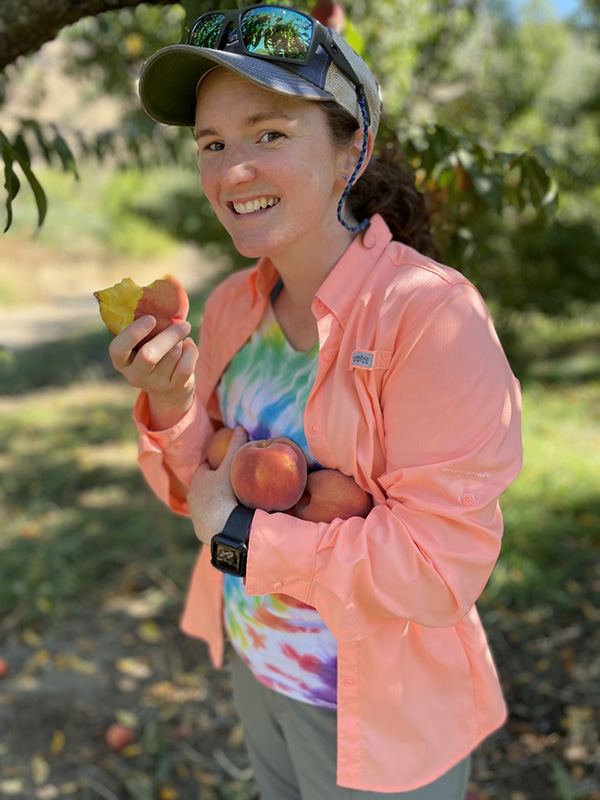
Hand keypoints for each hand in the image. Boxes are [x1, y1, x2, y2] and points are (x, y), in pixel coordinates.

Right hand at [109, 316, 197, 428]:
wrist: (168, 391)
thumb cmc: (153, 354)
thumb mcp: (141, 345)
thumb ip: (144, 328)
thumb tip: (159, 299)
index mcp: (121, 361)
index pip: (118, 350)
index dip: (133, 333)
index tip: (151, 319)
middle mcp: (135, 375)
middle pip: (149, 355)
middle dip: (168, 336)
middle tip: (181, 323)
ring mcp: (155, 384)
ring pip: (172, 356)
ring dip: (180, 342)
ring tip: (180, 339)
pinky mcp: (174, 388)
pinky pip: (186, 366)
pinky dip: (191, 351)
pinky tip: (189, 345)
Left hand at [188, 426, 247, 545]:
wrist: (224, 528)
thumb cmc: (225, 493)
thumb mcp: (232, 467)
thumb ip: (235, 447)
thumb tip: (241, 426)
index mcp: (198, 481)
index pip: (205, 467)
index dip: (214, 463)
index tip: (225, 462)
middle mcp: (192, 498)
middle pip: (204, 486)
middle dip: (215, 483)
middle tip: (232, 481)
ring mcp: (196, 516)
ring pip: (206, 504)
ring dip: (216, 502)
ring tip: (233, 501)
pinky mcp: (201, 531)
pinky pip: (210, 521)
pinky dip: (218, 518)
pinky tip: (230, 518)